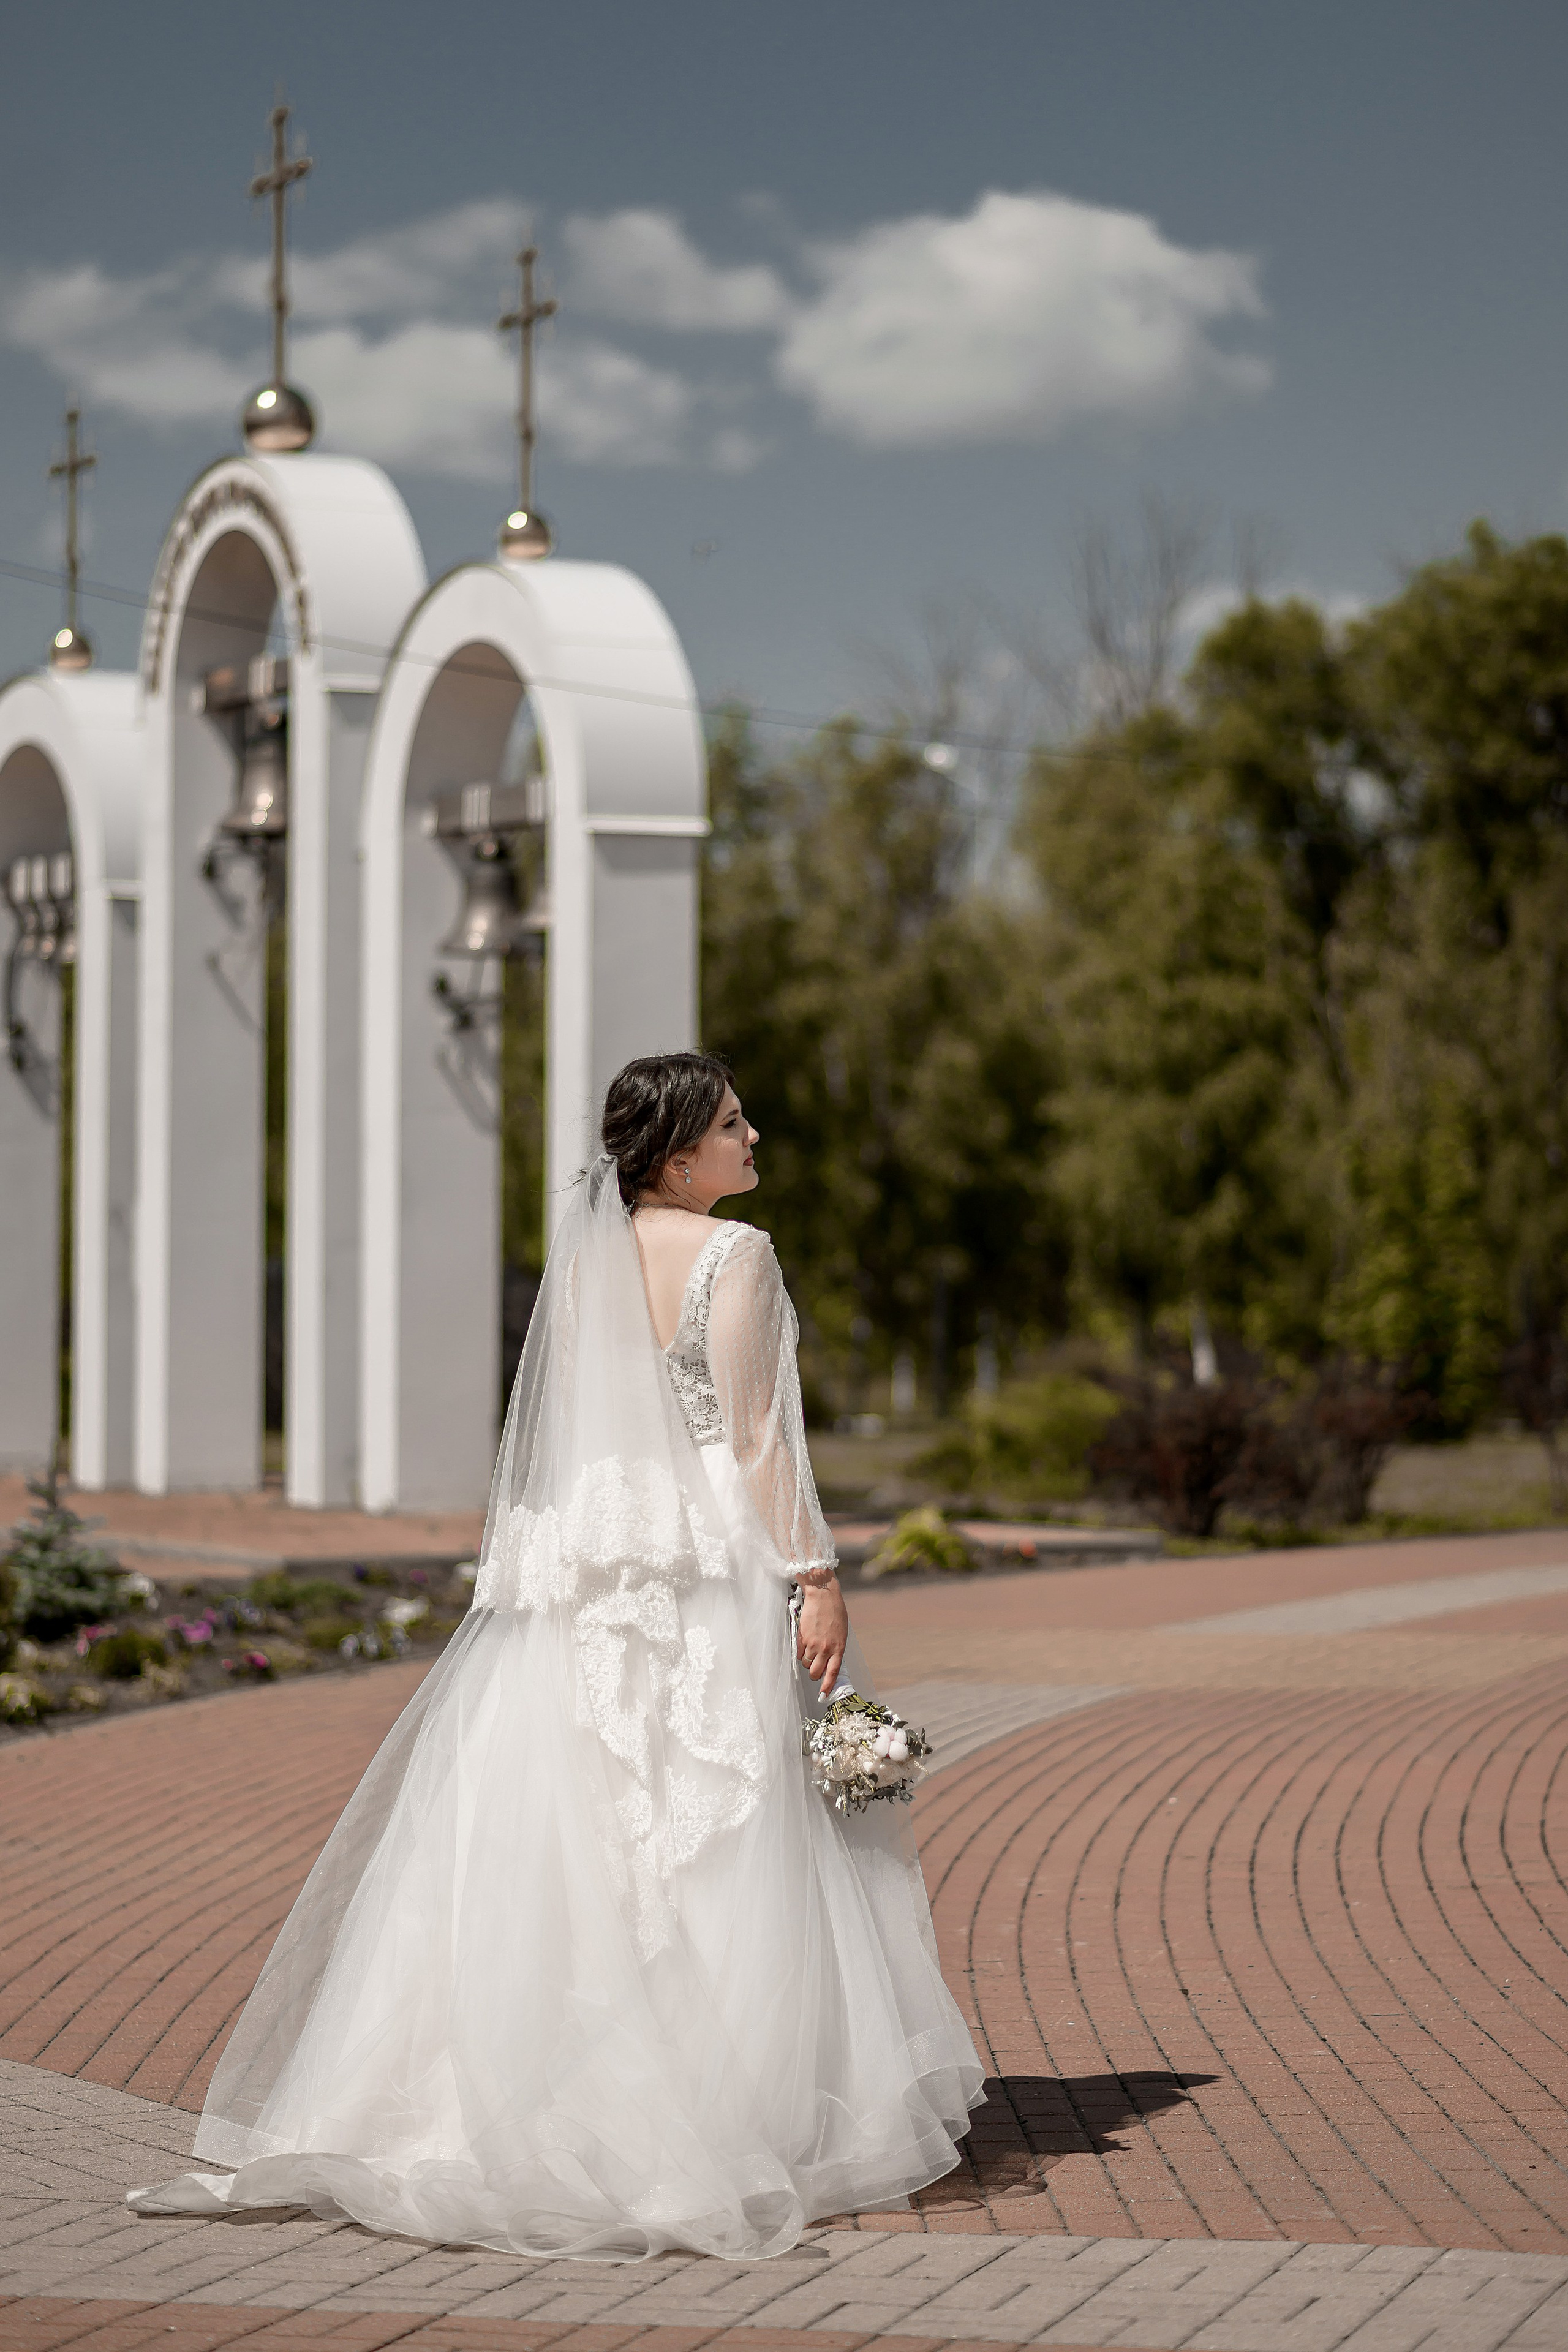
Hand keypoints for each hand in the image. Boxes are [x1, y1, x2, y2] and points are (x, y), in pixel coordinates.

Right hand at [796, 1579, 848, 1697]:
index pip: (833, 1672)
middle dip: (814, 1675)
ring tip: (811, 1648)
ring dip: (807, 1661)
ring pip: (806, 1663)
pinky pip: (799, 1653)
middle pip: (816, 1672)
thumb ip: (835, 1648)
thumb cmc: (834, 1612)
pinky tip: (805, 1641)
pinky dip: (801, 1652)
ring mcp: (813, 1644)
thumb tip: (829, 1662)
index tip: (823, 1695)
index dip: (827, 1686)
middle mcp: (826, 1648)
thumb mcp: (841, 1632)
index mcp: (839, 1647)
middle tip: (814, 1670)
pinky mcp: (802, 1638)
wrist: (822, 1595)